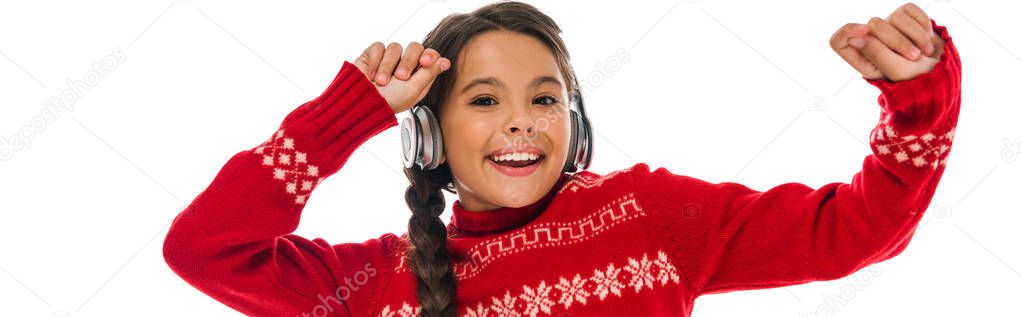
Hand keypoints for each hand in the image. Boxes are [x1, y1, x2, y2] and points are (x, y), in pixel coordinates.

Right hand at [354, 41, 451, 113]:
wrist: (361, 102)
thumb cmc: (388, 102)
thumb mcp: (413, 89)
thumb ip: (429, 73)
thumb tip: (446, 62)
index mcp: (419, 74)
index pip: (430, 55)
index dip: (430, 54)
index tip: (426, 61)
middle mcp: (405, 64)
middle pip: (414, 47)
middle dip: (408, 61)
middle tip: (400, 77)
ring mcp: (389, 59)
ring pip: (395, 47)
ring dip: (388, 66)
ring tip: (381, 82)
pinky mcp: (373, 54)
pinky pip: (379, 47)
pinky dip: (375, 62)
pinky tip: (371, 76)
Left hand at [830, 2, 944, 81]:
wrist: (942, 71)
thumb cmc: (917, 76)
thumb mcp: (896, 70)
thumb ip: (877, 53)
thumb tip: (856, 36)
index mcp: (862, 58)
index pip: (838, 41)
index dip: (847, 31)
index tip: (864, 30)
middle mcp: (872, 40)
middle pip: (874, 25)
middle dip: (898, 41)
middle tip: (915, 56)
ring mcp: (888, 27)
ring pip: (895, 16)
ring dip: (917, 35)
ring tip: (926, 52)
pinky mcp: (904, 17)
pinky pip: (910, 10)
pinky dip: (923, 24)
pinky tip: (928, 39)